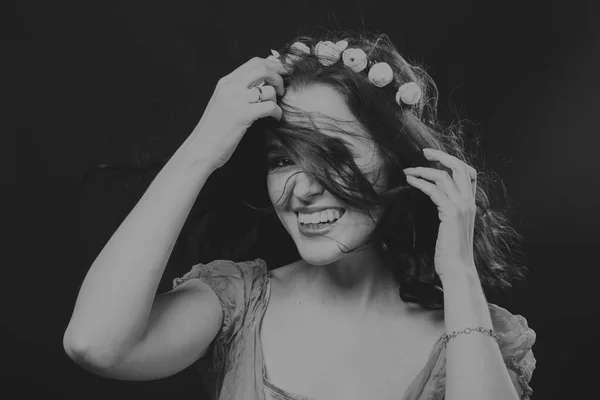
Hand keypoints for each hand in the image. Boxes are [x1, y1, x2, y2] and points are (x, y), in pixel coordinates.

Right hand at [188, 56, 288, 170]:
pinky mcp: (243, 116)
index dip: (272, 65)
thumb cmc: (213, 130)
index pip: (254, 62)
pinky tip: (276, 118)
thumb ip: (240, 90)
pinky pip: (269, 106)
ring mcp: (236, 100)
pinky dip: (277, 112)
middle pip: (262, 68)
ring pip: (268, 88)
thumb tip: (262, 81)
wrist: (200, 149)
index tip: (282, 73)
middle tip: (282, 88)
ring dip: (277, 97)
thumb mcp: (224, 103)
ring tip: (275, 106)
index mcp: (226, 82)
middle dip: (278, 75)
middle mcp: (230, 87)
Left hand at [403, 148, 478, 280]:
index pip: (468, 173)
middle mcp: (469, 202)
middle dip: (441, 156)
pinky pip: (434, 190)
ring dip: (423, 170)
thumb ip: (447, 210)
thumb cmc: (451, 251)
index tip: (435, 157)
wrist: (457, 268)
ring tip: (408, 170)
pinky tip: (410, 181)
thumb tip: (435, 198)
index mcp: (470, 204)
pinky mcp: (451, 213)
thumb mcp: (451, 226)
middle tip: (424, 151)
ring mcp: (462, 207)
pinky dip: (421, 182)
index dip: (452, 162)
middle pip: (460, 167)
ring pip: (444, 176)